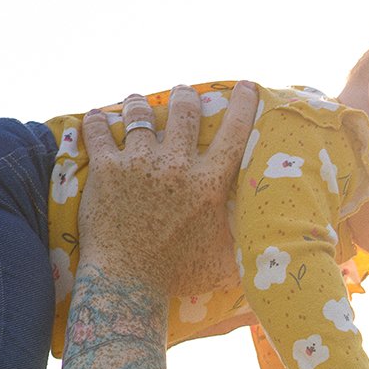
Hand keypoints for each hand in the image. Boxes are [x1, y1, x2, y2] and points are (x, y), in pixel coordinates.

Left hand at [77, 83, 258, 295]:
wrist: (129, 282)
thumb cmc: (179, 276)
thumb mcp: (225, 260)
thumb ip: (244, 242)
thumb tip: (271, 242)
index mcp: (209, 184)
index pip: (234, 134)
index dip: (244, 105)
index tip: (247, 86)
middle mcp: (177, 166)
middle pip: (185, 113)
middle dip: (186, 96)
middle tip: (184, 92)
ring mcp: (139, 164)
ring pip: (140, 115)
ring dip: (139, 104)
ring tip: (136, 100)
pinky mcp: (107, 170)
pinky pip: (99, 133)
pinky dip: (97, 122)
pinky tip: (96, 117)